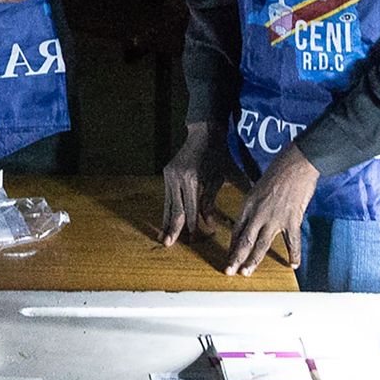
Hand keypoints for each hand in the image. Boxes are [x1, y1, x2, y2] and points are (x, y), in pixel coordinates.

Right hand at [160, 122, 234, 245]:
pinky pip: (168, 196)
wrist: (203, 135)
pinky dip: (168, 209)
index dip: (191, 226)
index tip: (192, 240)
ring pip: (168, 203)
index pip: (191, 209)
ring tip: (163, 236)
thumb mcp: (217, 180)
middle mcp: (177, 178)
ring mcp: (169, 175)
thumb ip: (210, 203)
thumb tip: (208, 224)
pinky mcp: (166, 173)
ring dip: (166, 221)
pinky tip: (166, 220)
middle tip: (168, 243)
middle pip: (175, 208)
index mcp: (192, 180)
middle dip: (172, 228)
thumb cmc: (216, 157)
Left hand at [223, 144, 320, 275]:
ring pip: (261, 244)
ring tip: (247, 273)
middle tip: (229, 271)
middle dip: (236, 258)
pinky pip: (293, 241)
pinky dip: (294, 253)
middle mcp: (258, 213)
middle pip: (244, 240)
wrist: (296, 165)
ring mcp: (275, 218)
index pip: (237, 230)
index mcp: (249, 205)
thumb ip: (256, 204)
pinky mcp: (292, 219)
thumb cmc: (278, 172)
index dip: (232, 245)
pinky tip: (293, 264)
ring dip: (253, 260)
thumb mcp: (258, 187)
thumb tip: (256, 216)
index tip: (229, 257)